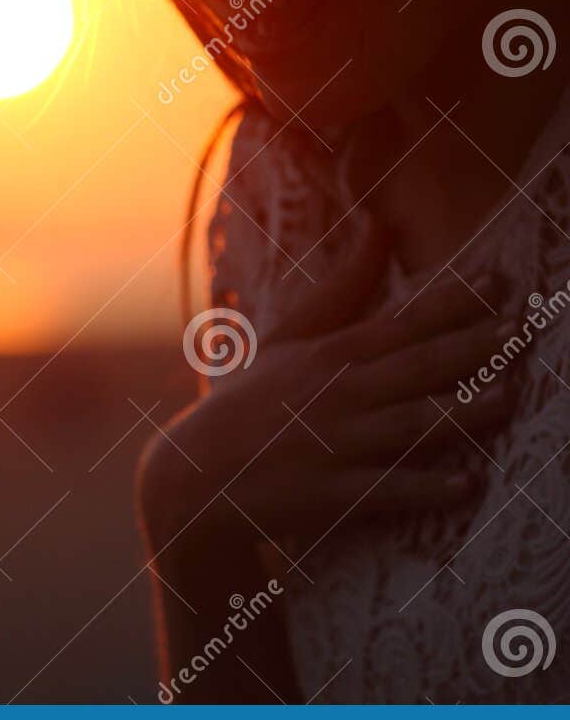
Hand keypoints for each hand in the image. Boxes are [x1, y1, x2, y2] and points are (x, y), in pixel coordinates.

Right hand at [140, 217, 512, 561]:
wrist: (199, 472)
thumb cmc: (255, 399)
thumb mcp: (290, 338)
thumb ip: (342, 287)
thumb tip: (378, 225)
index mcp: (330, 355)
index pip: (402, 323)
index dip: (454, 303)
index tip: (501, 283)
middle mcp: (337, 394)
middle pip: (414, 367)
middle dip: (469, 349)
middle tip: (520, 333)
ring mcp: (334, 444)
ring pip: (407, 424)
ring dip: (459, 413)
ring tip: (508, 401)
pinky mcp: (331, 494)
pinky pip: (385, 490)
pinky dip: (424, 487)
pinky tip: (465, 484)